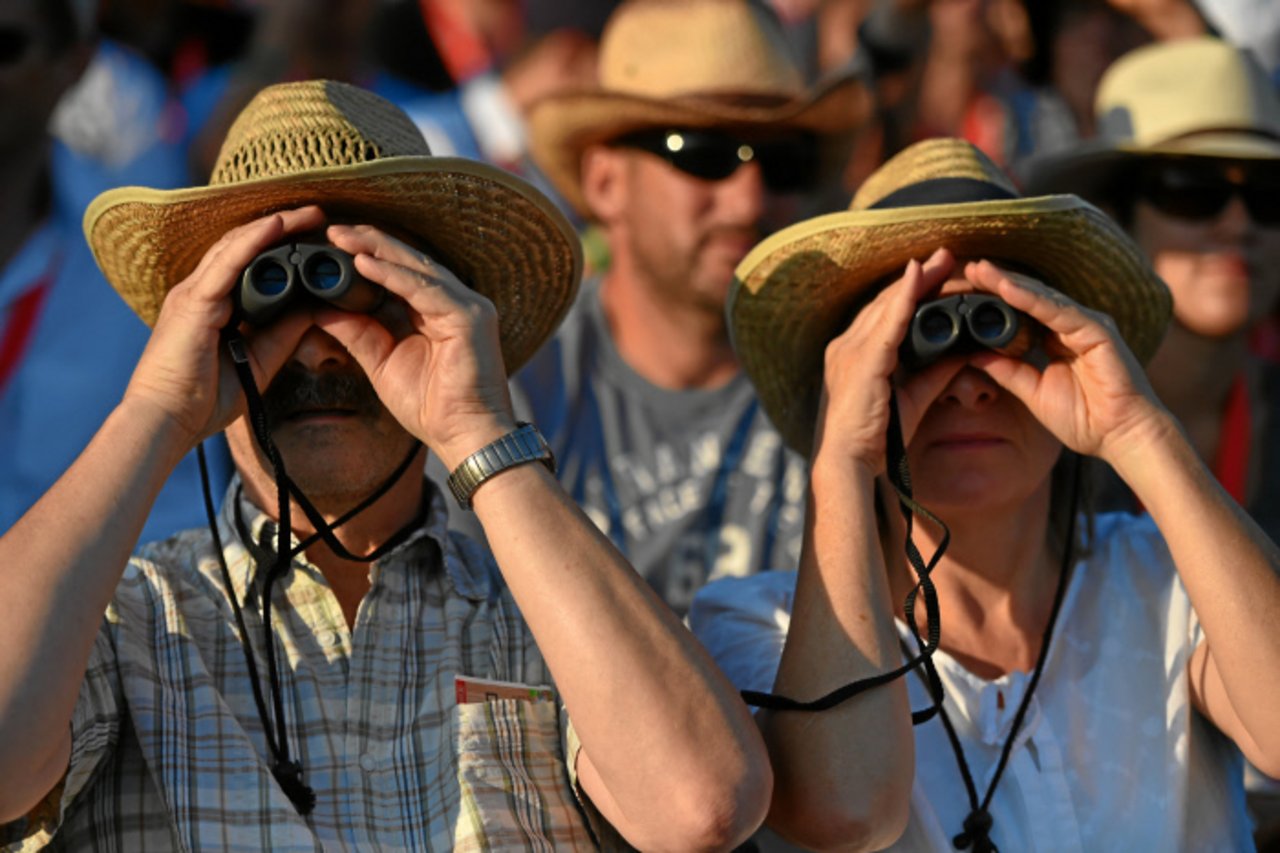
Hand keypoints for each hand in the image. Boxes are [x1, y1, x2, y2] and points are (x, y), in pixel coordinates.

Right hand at [123, 207, 322, 446]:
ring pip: (237, 245)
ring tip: (307, 213)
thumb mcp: (259, 359)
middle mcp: (201, 292)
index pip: (248, 263)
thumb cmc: (203, 399)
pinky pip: (227, 263)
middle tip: (317, 215)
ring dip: (274, 226)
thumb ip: (283, 333)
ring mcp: (194, 293)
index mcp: (213, 305)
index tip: (314, 238)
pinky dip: (253, 241)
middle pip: (244, 246)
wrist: (167, 421)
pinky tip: (276, 225)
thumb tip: (315, 309)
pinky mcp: (193, 302)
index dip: (279, 247)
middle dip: (282, 228)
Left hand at [314, 224, 516, 469]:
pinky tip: (364, 264)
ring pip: (417, 268)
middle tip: (332, 229)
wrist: (465, 437)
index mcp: (438, 311)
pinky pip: (425, 289)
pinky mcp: (470, 317)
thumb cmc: (431, 408)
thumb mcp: (382, 362)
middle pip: (409, 262)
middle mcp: (456, 302)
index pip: (401, 272)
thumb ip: (357, 333)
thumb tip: (320, 308)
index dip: (368, 254)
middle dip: (370, 242)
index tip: (330, 244)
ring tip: (343, 238)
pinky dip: (393, 275)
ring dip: (378, 250)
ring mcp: (467, 306)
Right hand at [814, 247, 965, 473]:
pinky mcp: (863, 360)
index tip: (936, 275)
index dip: (911, 292)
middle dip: (919, 277)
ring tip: (945, 259)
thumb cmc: (873, 438)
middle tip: (948, 255)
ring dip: (918, 280)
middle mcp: (847, 345)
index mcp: (853, 354)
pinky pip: (888, 321)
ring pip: (889, 305)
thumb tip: (965, 353)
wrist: (846, 461)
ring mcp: (851, 350)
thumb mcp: (911, 399)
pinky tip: (920, 275)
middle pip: (886, 302)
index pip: (884, 314)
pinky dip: (905, 296)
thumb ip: (936, 374)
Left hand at [962, 259, 1174, 462]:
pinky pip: (1059, 311)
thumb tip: (973, 355)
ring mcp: (1086, 325)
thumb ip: (1007, 372)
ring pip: (1041, 298)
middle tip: (970, 266)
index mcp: (1056, 339)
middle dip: (999, 281)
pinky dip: (1031, 299)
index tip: (967, 287)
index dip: (995, 298)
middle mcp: (1071, 326)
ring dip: (1010, 282)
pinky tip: (1007, 288)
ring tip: (981, 270)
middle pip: (1030, 297)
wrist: (1121, 437)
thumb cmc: (1084, 419)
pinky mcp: (1097, 331)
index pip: (1022, 311)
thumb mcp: (1033, 392)